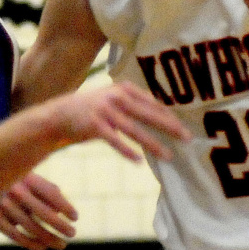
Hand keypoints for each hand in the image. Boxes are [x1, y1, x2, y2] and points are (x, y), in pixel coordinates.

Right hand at [0, 172, 77, 249]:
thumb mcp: (35, 180)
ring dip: (50, 239)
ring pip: (31, 228)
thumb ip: (51, 193)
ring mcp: (3, 204)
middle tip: (72, 234)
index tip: (75, 218)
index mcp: (27, 176)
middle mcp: (14, 189)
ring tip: (61, 244)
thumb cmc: (20, 182)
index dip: (65, 207)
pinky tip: (44, 247)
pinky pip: (17, 236)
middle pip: (43, 212)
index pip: (51, 193)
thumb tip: (65, 215)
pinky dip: (32, 244)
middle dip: (60, 226)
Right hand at [51, 80, 191, 161]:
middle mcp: (116, 96)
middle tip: (187, 138)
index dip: (170, 116)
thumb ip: (136, 105)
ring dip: (152, 143)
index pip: (153, 103)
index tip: (186, 128)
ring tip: (168, 156)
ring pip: (134, 129)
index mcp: (125, 88)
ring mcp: (104, 110)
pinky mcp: (94, 124)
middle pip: (148, 114)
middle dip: (169, 127)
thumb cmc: (95, 109)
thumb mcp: (115, 99)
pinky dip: (126, 150)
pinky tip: (138, 161)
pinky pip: (114, 140)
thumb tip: (165, 117)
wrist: (61, 113)